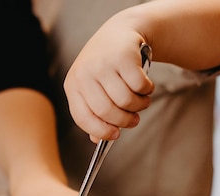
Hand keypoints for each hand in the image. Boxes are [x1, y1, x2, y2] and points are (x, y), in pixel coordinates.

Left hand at [63, 21, 153, 142]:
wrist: (120, 32)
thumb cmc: (105, 66)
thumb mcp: (93, 87)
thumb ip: (94, 112)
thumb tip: (98, 140)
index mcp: (73, 85)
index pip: (83, 118)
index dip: (100, 131)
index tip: (115, 135)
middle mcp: (84, 74)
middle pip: (107, 112)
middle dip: (125, 121)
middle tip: (134, 120)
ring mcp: (103, 64)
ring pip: (125, 100)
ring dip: (139, 106)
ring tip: (141, 100)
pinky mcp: (123, 56)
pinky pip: (139, 86)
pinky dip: (147, 90)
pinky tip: (145, 85)